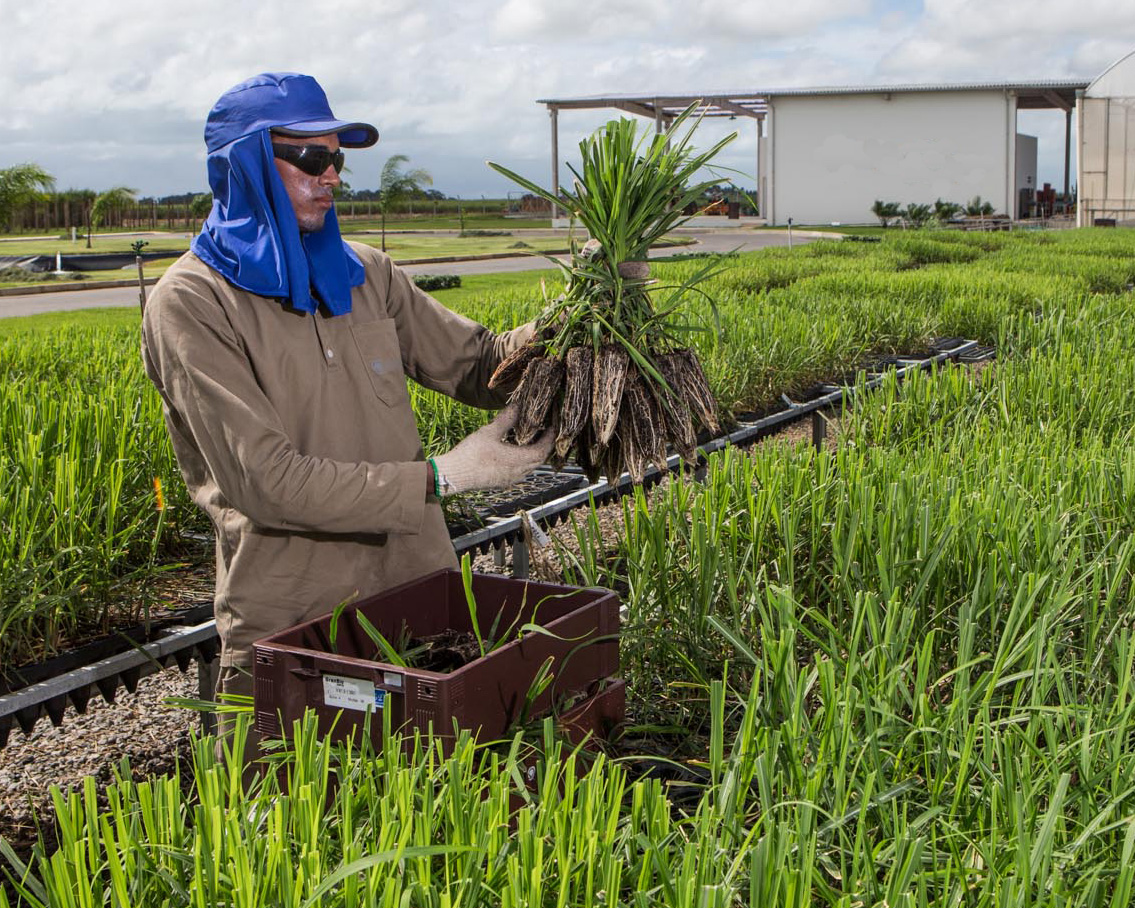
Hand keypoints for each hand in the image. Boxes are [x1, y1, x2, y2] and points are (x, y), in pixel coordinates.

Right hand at [433, 403, 552, 494]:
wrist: (454, 475)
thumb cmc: (471, 454)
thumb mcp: (490, 432)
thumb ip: (506, 419)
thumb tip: (518, 405)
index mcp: (519, 460)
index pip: (543, 450)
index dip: (550, 438)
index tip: (552, 427)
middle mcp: (518, 472)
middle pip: (539, 460)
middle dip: (543, 445)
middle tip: (544, 431)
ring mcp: (511, 479)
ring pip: (530, 467)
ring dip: (533, 454)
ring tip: (531, 440)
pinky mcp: (502, 482)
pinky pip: (520, 472)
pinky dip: (523, 461)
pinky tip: (514, 452)